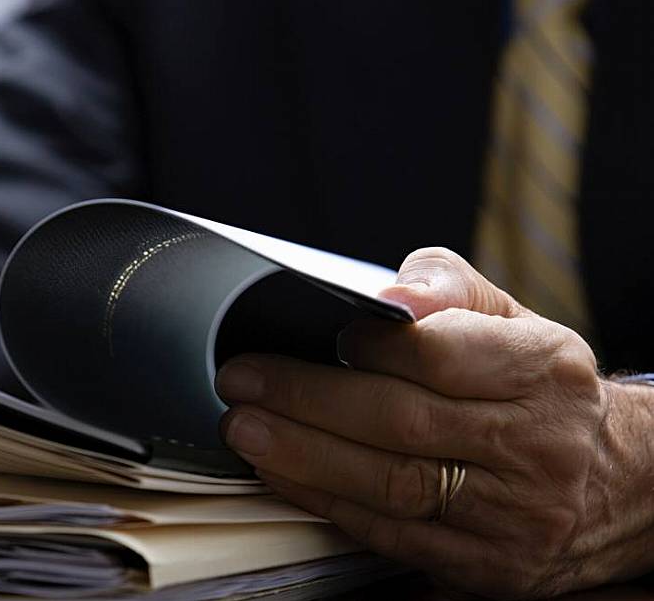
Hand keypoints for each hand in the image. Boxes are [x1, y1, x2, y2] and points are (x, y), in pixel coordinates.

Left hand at [216, 248, 653, 598]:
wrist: (611, 482)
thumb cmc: (535, 389)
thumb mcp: (512, 320)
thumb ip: (446, 289)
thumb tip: (388, 296)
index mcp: (545, 371)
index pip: (440, 354)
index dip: (367, 344)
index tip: (316, 333)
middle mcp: (537, 445)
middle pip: (402, 421)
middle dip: (307, 400)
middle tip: (242, 383)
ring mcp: (514, 514)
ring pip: (391, 484)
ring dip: (303, 456)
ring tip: (246, 429)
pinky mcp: (489, 565)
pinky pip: (392, 533)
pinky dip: (328, 502)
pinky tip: (283, 474)